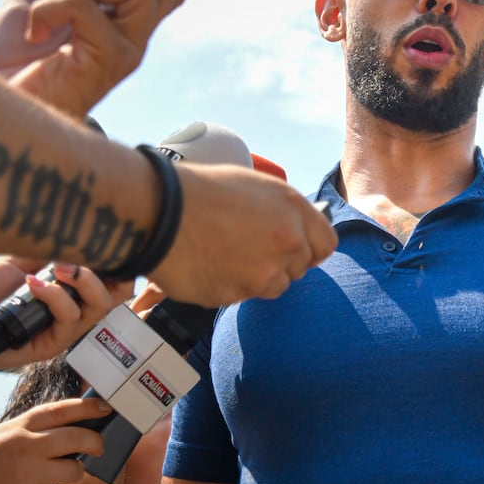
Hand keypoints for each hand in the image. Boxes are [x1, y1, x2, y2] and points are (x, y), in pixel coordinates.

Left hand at [0, 257, 128, 386]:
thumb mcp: (18, 260)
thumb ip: (49, 248)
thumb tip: (77, 231)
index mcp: (67, 293)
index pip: (110, 282)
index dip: (117, 267)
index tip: (107, 246)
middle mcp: (70, 313)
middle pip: (114, 297)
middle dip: (104, 272)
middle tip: (75, 259)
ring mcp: (63, 331)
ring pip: (97, 308)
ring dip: (81, 281)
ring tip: (56, 268)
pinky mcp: (51, 346)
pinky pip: (69, 320)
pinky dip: (54, 297)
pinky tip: (31, 284)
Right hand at [0, 395, 109, 483]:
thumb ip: (30, 431)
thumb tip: (68, 429)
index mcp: (18, 427)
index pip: (61, 410)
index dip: (87, 407)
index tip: (105, 407)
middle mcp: (26, 447)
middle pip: (78, 438)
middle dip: (95, 442)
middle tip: (98, 447)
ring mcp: (30, 475)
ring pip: (74, 471)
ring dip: (70, 475)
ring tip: (50, 476)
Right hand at [147, 164, 337, 304]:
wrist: (157, 210)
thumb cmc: (199, 191)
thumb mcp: (253, 186)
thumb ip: (283, 213)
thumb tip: (296, 232)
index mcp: (293, 209)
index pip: (326, 245)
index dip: (308, 248)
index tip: (292, 249)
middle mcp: (287, 241)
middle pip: (298, 269)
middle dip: (278, 263)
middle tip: (245, 247)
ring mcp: (263, 272)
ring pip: (272, 287)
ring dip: (255, 278)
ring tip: (223, 254)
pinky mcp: (238, 295)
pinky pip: (240, 296)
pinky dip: (228, 286)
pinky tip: (207, 263)